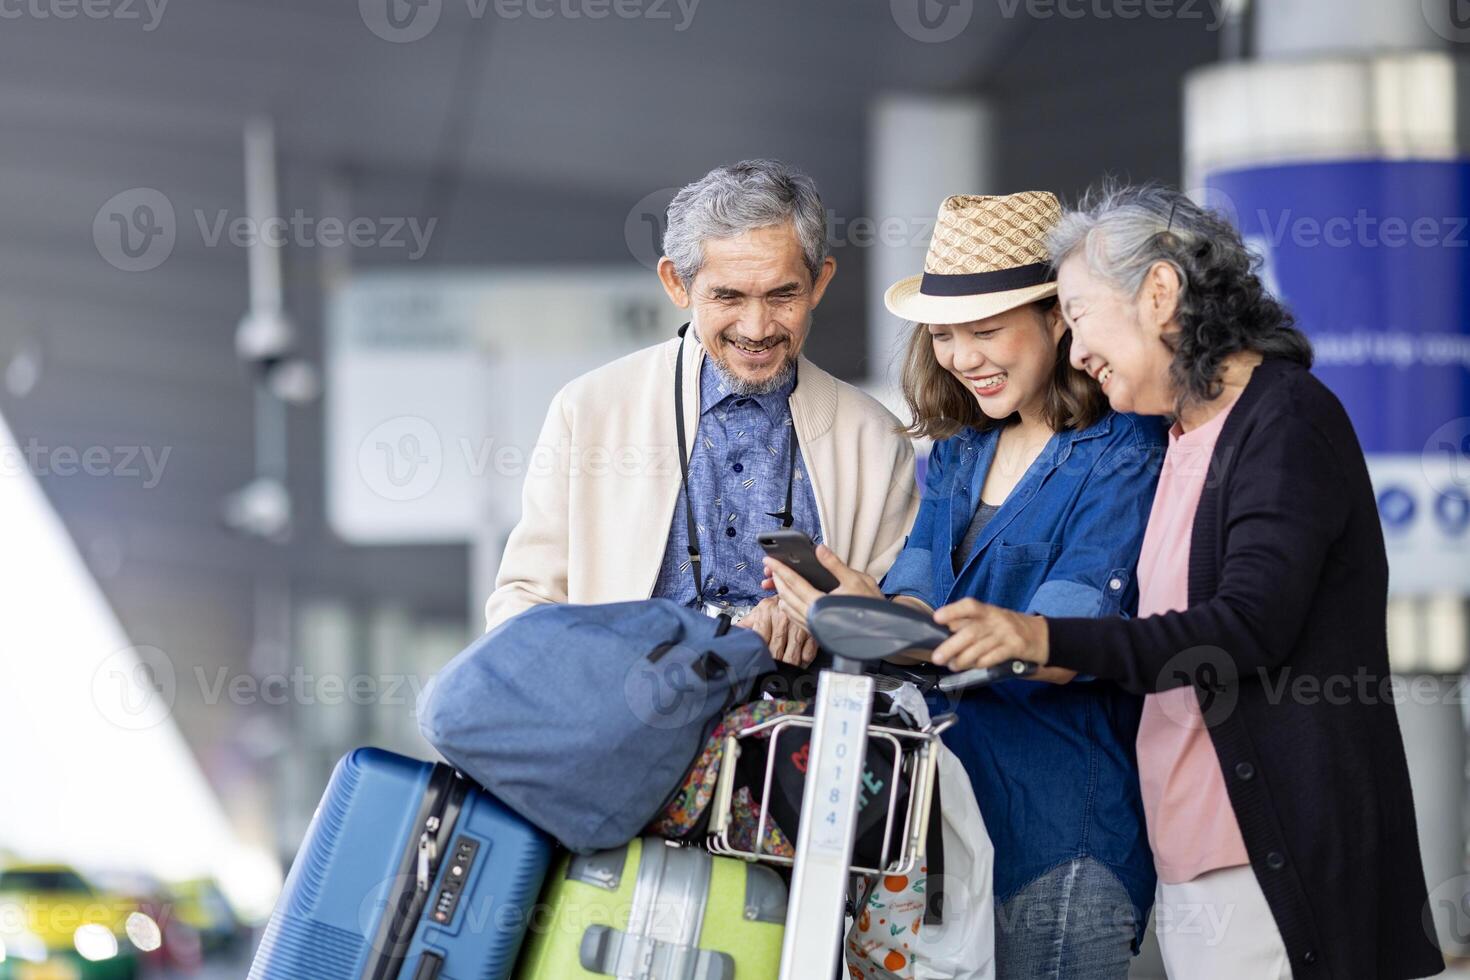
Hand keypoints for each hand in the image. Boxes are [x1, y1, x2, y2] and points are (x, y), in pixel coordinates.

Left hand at [737, 596, 818, 666]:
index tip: (756, 663)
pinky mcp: (811, 633)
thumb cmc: (776, 606)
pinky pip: (807, 655)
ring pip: (792, 656)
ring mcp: (798, 626)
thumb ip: (744, 625)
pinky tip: (796, 663)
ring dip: (787, 666)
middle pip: (776, 651)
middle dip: (772, 663)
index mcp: (766, 612)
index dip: (758, 654)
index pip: (760, 639)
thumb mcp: (758, 611)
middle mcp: (783, 618)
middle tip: (768, 670)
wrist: (797, 593)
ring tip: (782, 671)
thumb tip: (727, 635)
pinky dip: (802, 663)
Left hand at [762, 543, 883, 629]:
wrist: (881, 629)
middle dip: (776, 579)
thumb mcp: (855, 580)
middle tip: (770, 567)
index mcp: (819, 602)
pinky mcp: (816, 632)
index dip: (779, 570)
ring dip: (780, 593)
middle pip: (786, 595)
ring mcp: (813, 626)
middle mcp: (812, 617)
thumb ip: (834, 564)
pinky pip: (794, 618)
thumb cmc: (871, 606)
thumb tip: (819, 549)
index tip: (769, 561)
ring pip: (788, 608)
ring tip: (778, 581)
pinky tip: (788, 601)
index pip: (793, 583)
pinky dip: (787, 606)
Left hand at [931, 598, 1051, 672]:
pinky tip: (974, 666)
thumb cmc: (1009, 628)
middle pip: (971, 632)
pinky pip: (995, 656)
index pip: (969, 606)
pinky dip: (982, 663)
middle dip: (951, 646)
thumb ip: (971, 623)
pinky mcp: (1016, 647)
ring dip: (963, 659)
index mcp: (988, 610)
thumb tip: (947, 629)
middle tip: (937, 658)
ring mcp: (1007, 633)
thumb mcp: (991, 619)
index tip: (937, 618)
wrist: (1042, 636)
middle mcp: (997, 619)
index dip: (952, 611)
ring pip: (980, 647)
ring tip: (953, 665)